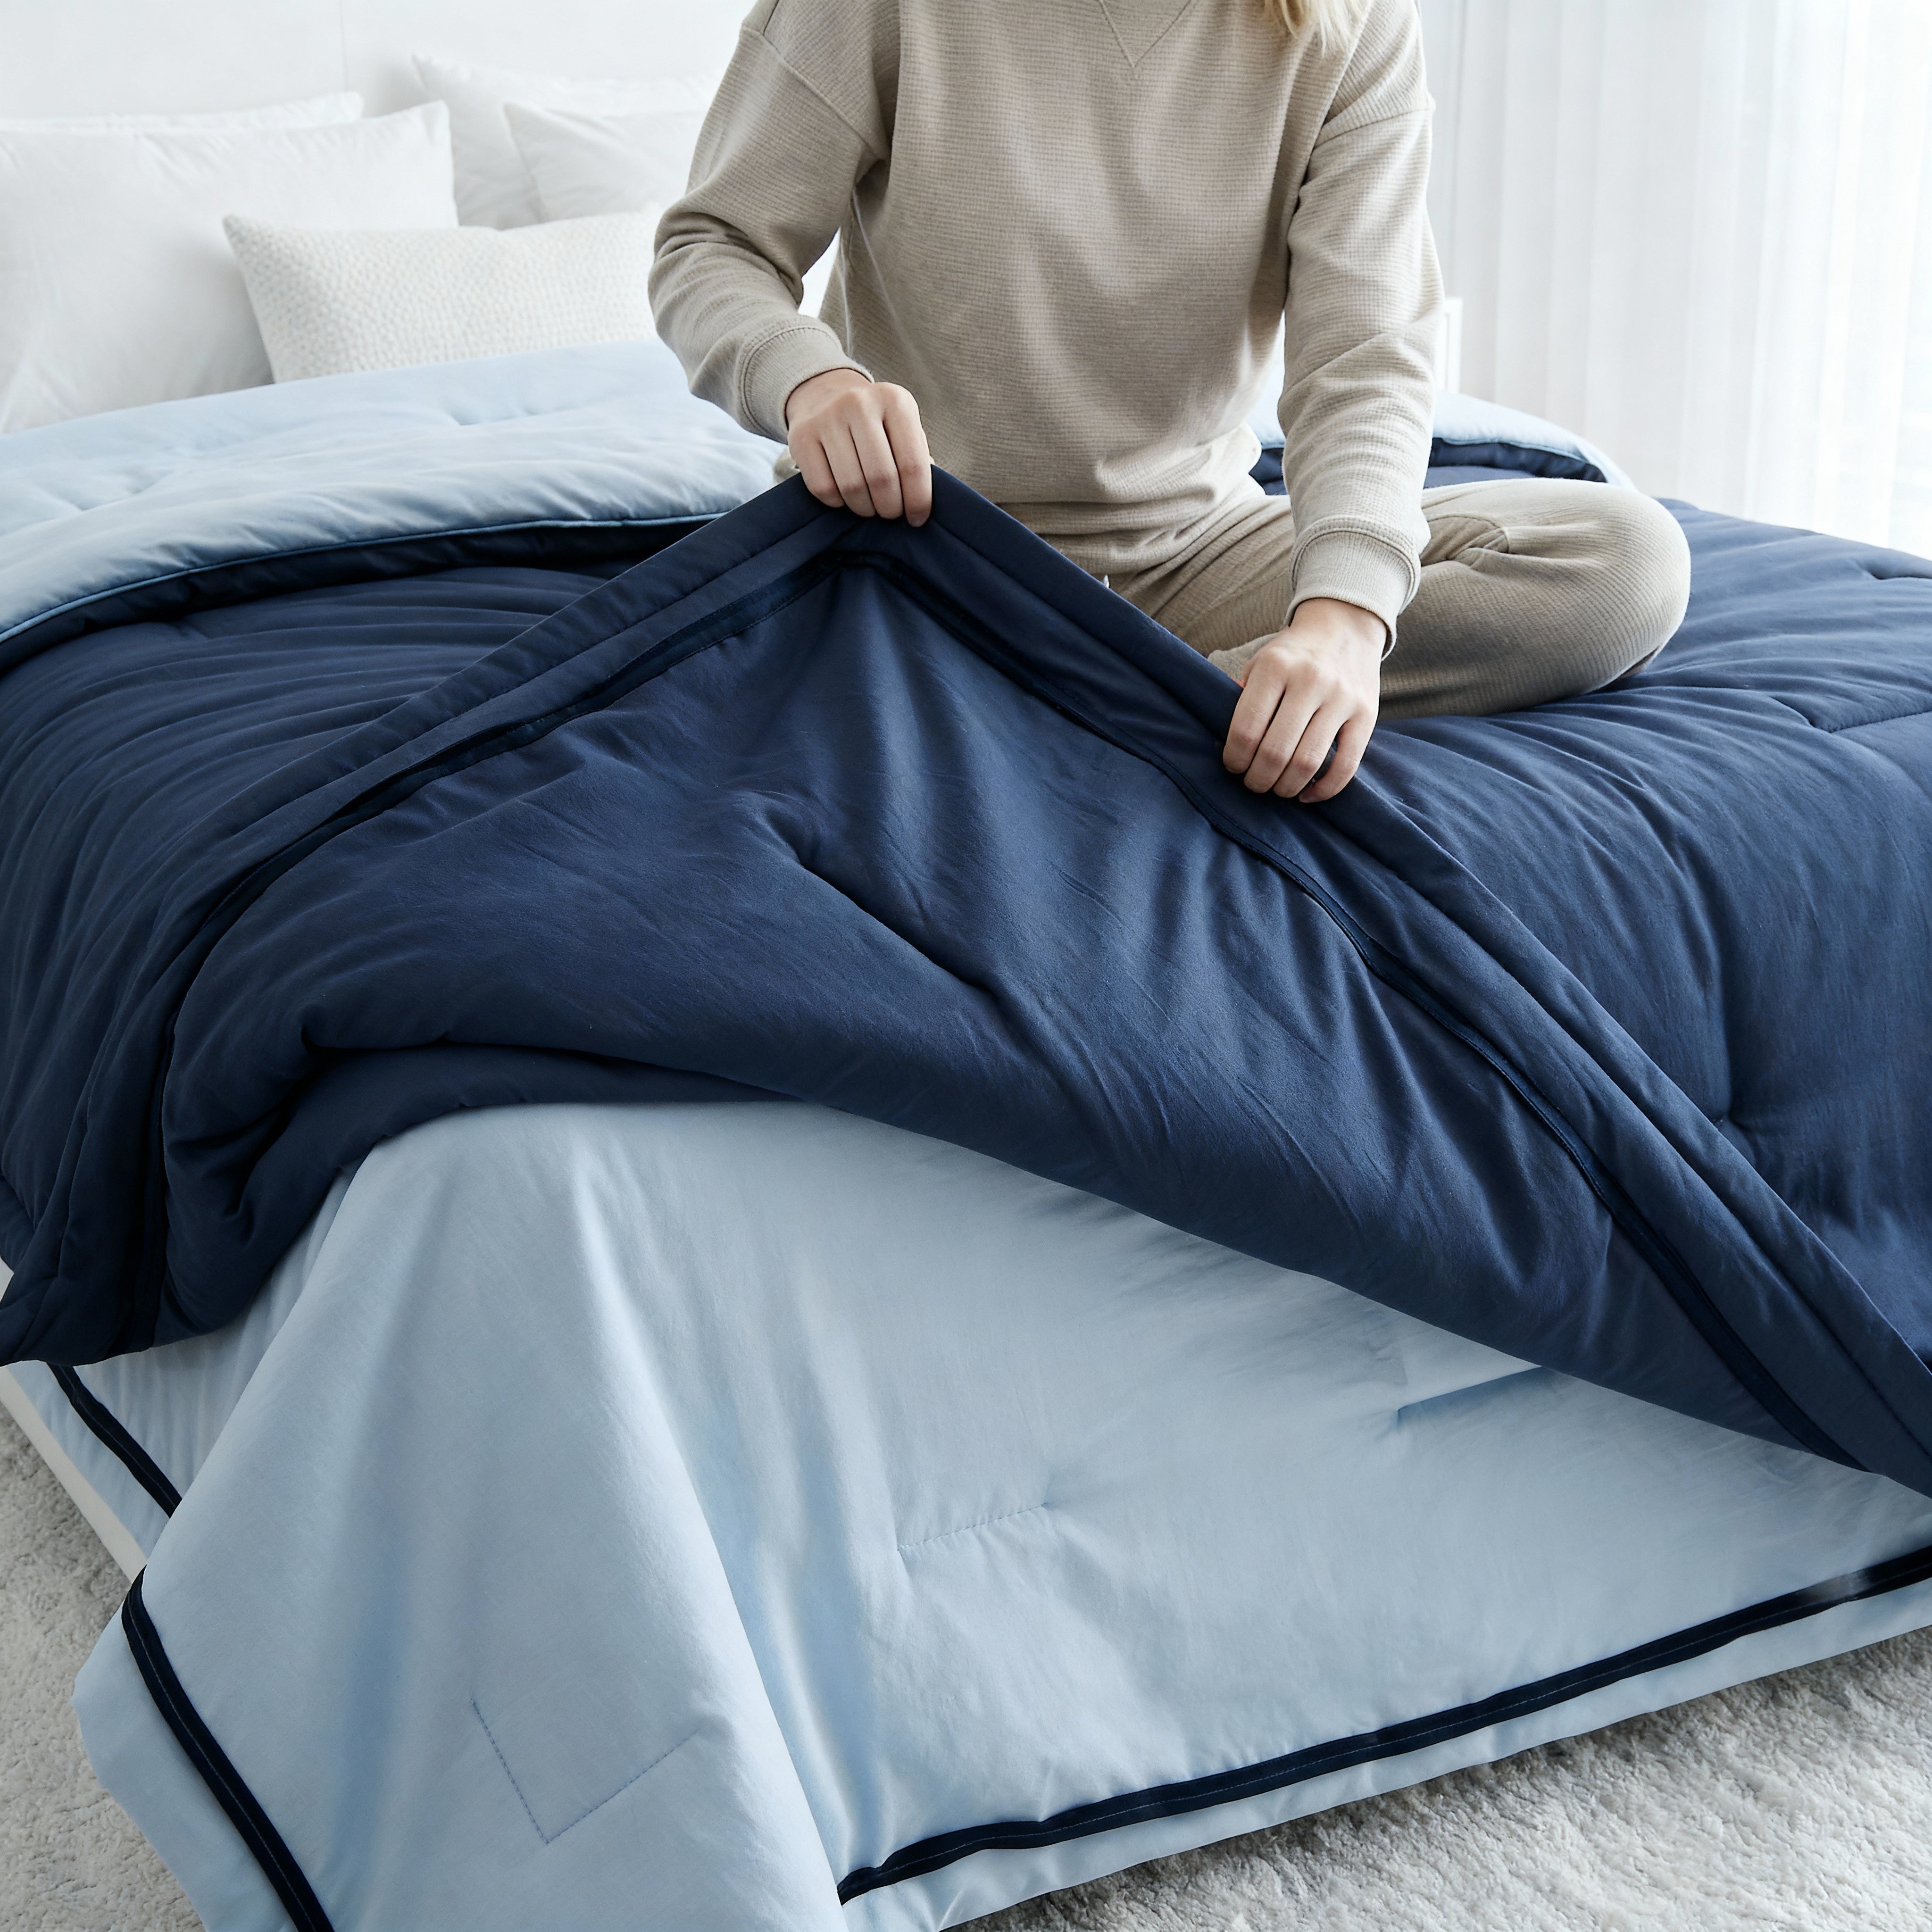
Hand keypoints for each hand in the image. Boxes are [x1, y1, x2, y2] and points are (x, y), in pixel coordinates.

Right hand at [784, 369, 932, 525]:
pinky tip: (845, 497)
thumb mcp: (903, 427)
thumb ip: (917, 459)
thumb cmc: (875, 423)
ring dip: (865, 508)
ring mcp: (827, 418)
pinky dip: (838, 503)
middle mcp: (859, 404)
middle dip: (890, 508)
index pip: (913, 464)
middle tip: (891, 514)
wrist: (825, 395)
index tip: (918, 518)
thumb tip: (921, 502)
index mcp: (894, 401)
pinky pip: (823, 488)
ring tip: (870, 507)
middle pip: (881, 478)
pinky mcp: (801, 437)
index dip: (918, 499)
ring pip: (851, 487)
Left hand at [1221, 597, 1384, 802]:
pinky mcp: (1367, 715)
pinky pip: (1346, 766)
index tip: (1233, 765)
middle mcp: (1310, 680)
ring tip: (1277, 788)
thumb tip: (1223, 739)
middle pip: (1275, 752)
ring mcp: (1342, 698)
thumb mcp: (1260, 661)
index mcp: (1275, 667)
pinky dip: (1324, 790)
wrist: (1345, 627)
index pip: (1246, 729)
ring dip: (1286, 787)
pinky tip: (1306, 794)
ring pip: (1307, 763)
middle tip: (1252, 783)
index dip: (1234, 758)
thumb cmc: (1293, 654)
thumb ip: (1240, 696)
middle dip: (1257, 779)